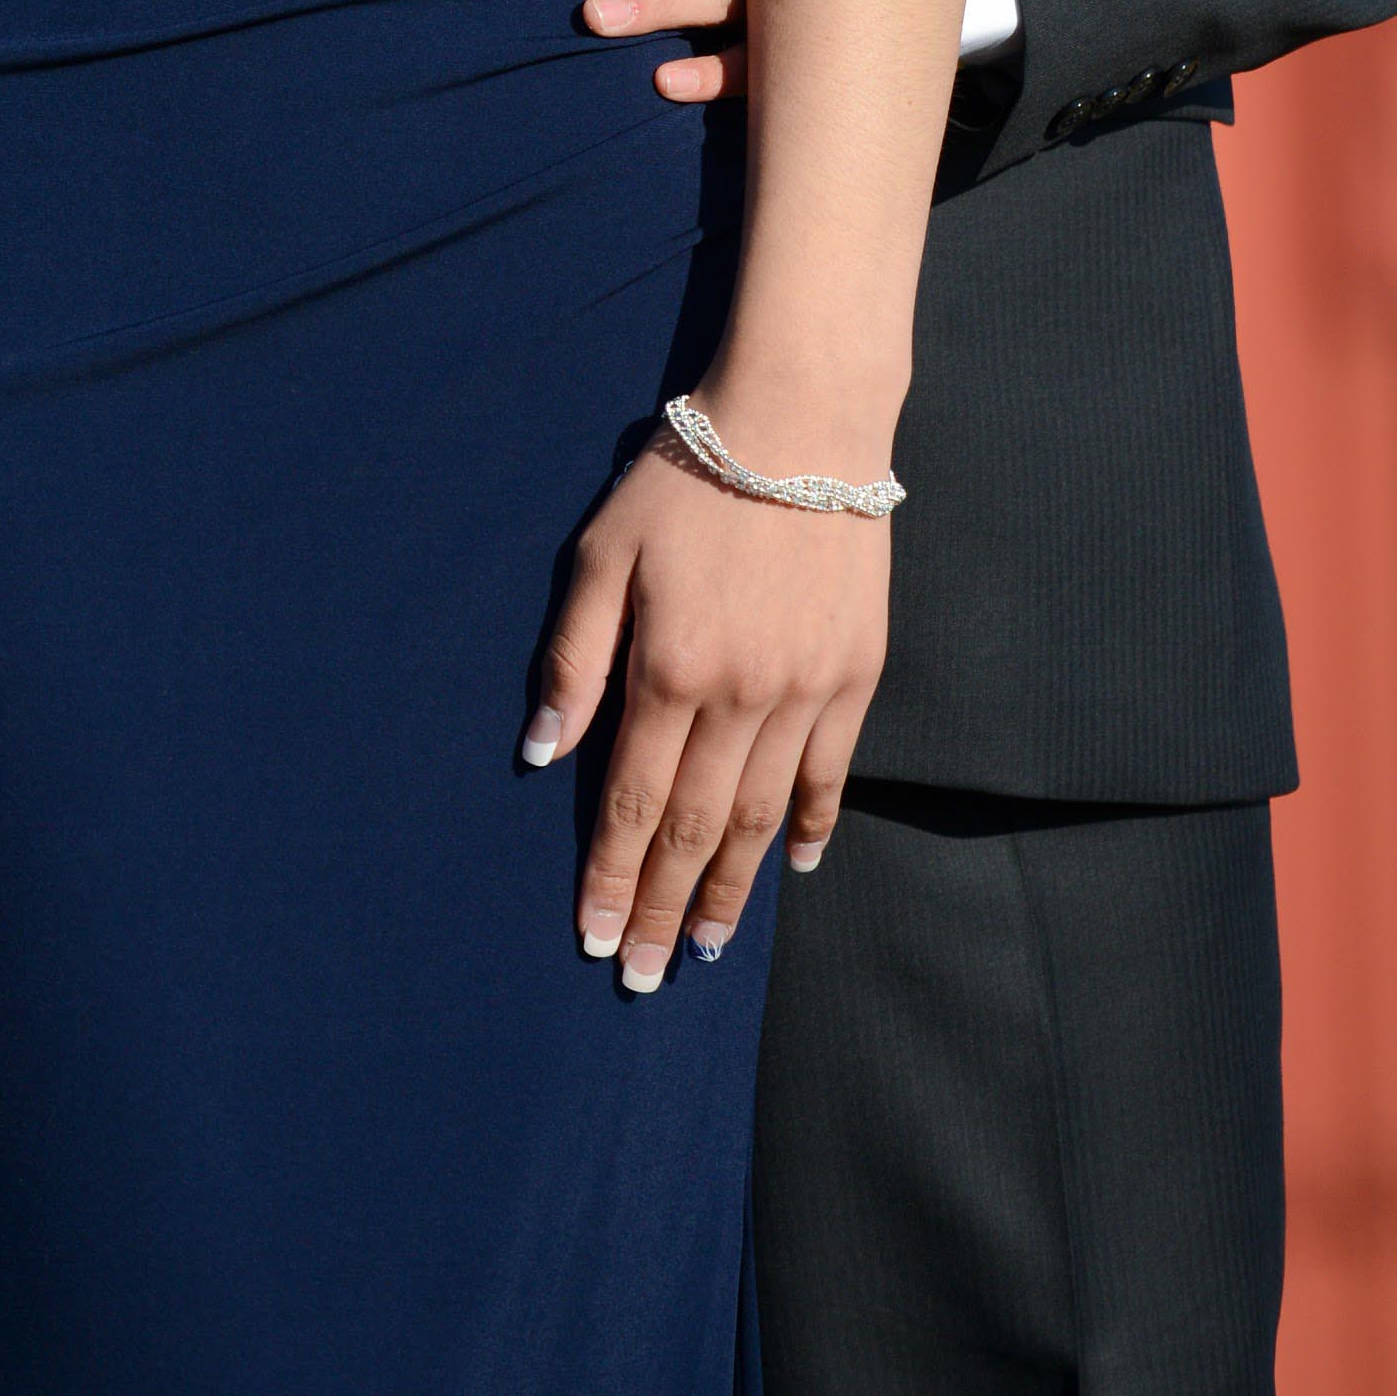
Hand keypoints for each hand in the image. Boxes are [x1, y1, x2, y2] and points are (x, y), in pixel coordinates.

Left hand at [521, 413, 884, 984]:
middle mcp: (740, 696)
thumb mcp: (603, 552)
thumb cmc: (685, 477)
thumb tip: (540, 751)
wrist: (801, 419)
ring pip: (761, 818)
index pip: (630, 804)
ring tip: (707, 946)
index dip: (611, 880)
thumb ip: (572, 657)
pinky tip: (793, 868)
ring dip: (730, 889)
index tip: (596, 942)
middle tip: (647, 976)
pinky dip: (810, 826)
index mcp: (669, 669)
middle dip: (663, 909)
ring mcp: (806, 690)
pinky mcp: (856, 673)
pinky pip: (829, 772)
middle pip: (693, 830)